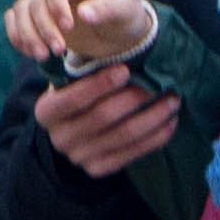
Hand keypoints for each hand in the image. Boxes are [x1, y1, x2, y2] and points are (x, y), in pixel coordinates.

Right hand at [6, 0, 157, 66]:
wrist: (121, 35)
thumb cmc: (126, 17)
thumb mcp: (126, 12)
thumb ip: (107, 9)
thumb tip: (82, 13)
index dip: (56, 3)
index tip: (68, 27)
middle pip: (36, 1)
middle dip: (45, 28)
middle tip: (59, 51)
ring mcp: (44, 0)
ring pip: (22, 12)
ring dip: (28, 35)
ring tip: (43, 57)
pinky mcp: (37, 17)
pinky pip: (16, 22)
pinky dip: (18, 37)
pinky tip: (31, 53)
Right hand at [34, 64, 180, 178]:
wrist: (75, 131)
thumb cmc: (80, 94)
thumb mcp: (73, 79)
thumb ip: (86, 68)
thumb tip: (120, 50)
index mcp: (47, 111)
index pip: (73, 98)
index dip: (100, 84)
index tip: (126, 70)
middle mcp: (60, 137)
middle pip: (103, 117)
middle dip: (134, 98)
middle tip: (158, 83)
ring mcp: (79, 157)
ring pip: (124, 135)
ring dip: (153, 116)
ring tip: (173, 100)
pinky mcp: (99, 169)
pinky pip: (134, 153)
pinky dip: (156, 136)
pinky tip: (171, 121)